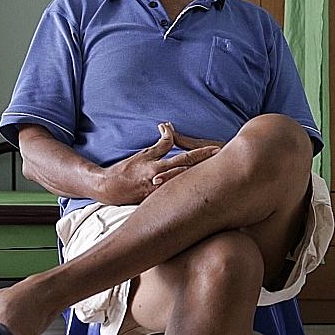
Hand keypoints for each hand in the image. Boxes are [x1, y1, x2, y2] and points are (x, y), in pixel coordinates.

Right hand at [98, 122, 218, 203]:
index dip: (201, 154)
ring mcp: (160, 196)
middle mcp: (160, 182)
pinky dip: (189, 198)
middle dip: (206, 170)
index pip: (184, 159)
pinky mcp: (159, 205)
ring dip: (200, 184)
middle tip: (225, 163)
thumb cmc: (127, 170)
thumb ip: (161, 145)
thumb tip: (169, 129)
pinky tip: (203, 199)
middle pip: (189, 175)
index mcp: (157, 168)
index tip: (217, 150)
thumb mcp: (145, 155)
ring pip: (184, 189)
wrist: (109, 189)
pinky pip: (176, 201)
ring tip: (220, 182)